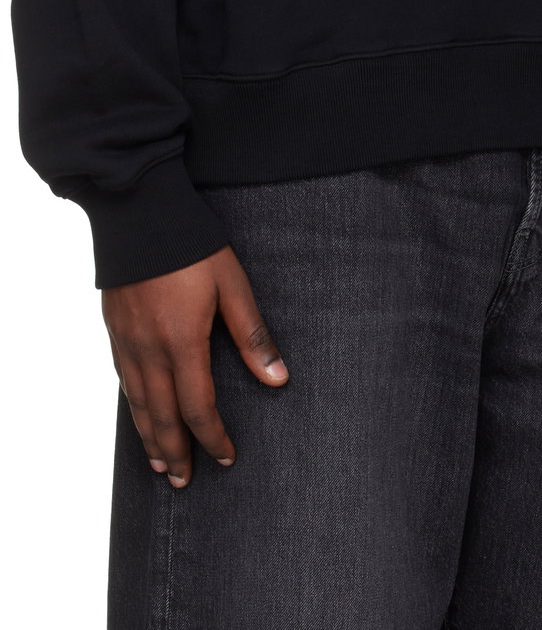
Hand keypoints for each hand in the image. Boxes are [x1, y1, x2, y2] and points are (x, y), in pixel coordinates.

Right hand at [102, 244, 288, 486]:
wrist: (139, 211)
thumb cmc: (191, 244)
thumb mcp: (231, 284)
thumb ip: (252, 333)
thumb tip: (278, 379)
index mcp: (182, 342)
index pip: (198, 407)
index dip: (213, 437)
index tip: (226, 457)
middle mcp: (149, 349)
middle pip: (162, 416)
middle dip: (176, 451)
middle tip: (184, 481)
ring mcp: (126, 340)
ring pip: (136, 403)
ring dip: (149, 436)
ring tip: (159, 462)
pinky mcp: (113, 327)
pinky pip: (122, 378)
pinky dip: (132, 405)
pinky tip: (138, 412)